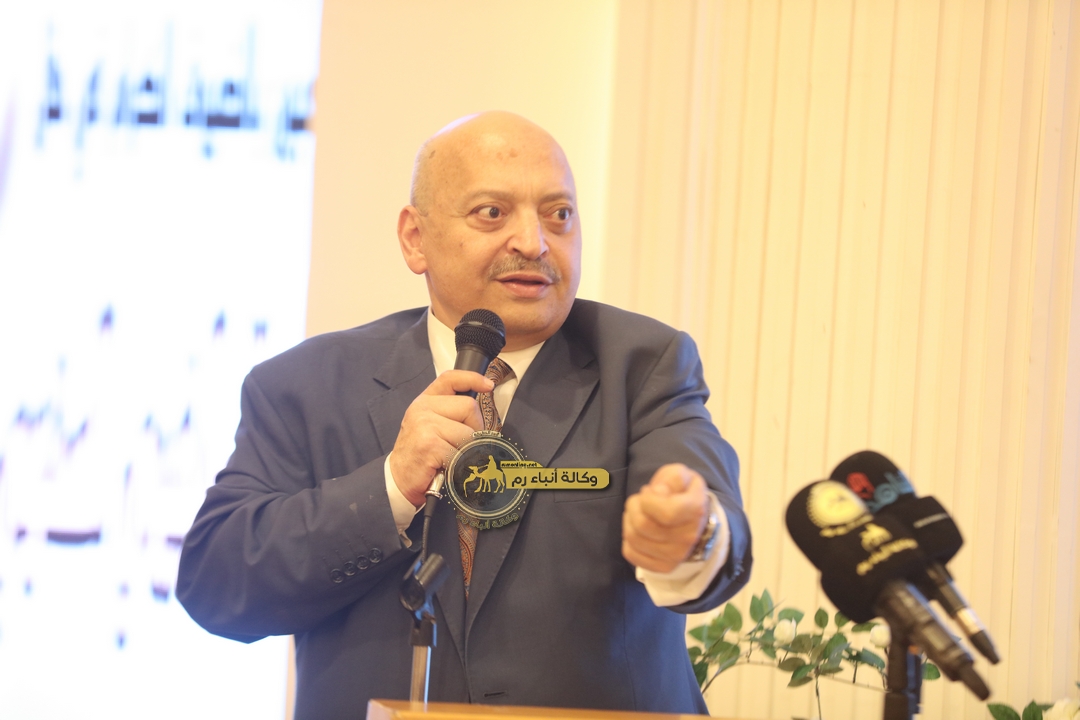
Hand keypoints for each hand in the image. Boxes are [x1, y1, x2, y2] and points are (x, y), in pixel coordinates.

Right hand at [389, 370, 492, 506]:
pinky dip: (461, 464)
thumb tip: (479, 414)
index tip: (488, 385)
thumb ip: (449, 413)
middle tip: (460, 444)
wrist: (398, 478)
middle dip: (474, 428)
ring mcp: (425, 425)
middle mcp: (423, 409)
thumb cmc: (419, 453)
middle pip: (469, 407)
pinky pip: (462, 452)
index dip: (472, 378)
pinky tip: (447, 466)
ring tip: (451, 456)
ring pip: (469, 432)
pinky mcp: (431, 445)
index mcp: (425, 401)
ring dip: (467, 449)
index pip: (450, 379)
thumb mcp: (430, 425)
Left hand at [622, 463, 709, 572]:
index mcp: (696, 511)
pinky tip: (638, 529)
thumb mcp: (681, 475)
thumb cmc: (682, 494)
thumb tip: (658, 493)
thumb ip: (672, 478)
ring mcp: (677, 556)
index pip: (665, 512)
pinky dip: (628, 539)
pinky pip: (630, 553)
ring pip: (633, 538)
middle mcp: (688, 537)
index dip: (648, 499)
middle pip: (643, 525)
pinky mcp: (663, 566)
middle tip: (641, 501)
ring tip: (639, 513)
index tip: (651, 492)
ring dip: (629, 520)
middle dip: (634, 506)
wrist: (694, 520)